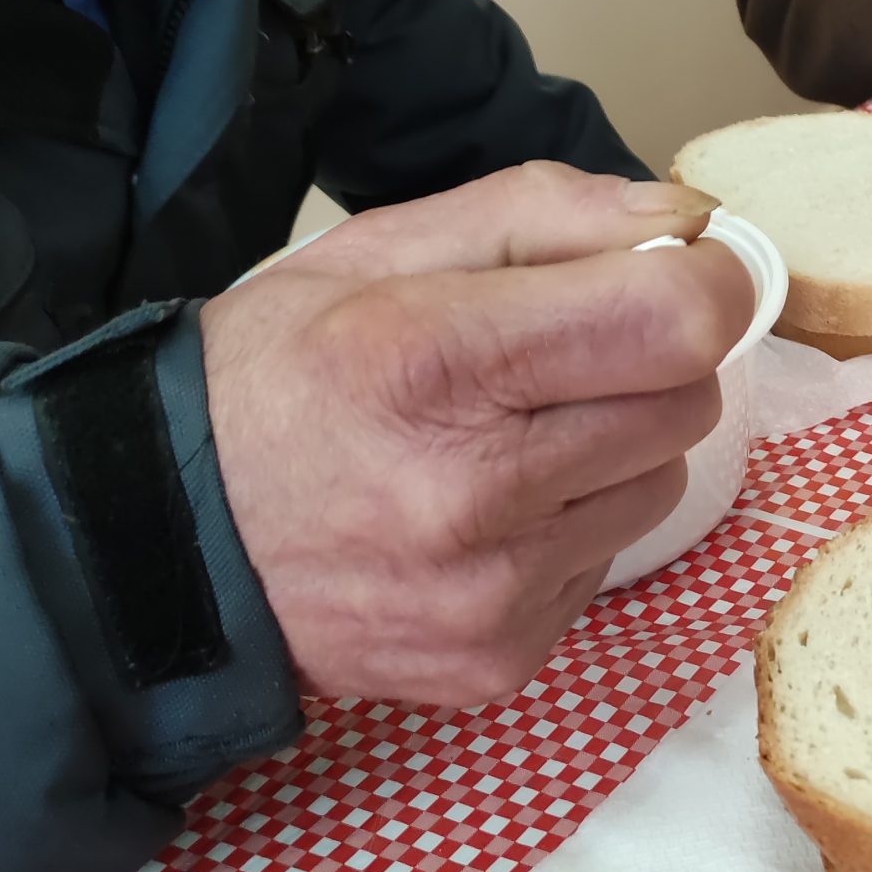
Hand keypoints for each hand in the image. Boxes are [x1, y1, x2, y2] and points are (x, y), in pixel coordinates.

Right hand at [201, 163, 755, 704]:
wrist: (163, 547)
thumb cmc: (277, 378)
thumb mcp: (377, 253)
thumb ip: (540, 215)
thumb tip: (684, 223)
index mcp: (431, 358)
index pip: (671, 321)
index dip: (708, 281)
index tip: (689, 269)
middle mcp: (471, 488)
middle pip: (686, 401)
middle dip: (650, 362)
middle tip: (562, 356)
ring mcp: (492, 590)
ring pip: (660, 483)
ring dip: (614, 448)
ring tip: (505, 439)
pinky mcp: (503, 657)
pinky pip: (608, 560)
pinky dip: (570, 524)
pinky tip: (483, 513)